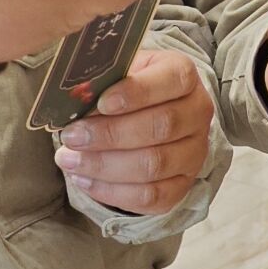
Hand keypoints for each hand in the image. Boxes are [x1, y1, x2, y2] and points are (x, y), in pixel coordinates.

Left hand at [52, 49, 213, 214]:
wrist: (146, 115)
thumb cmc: (127, 90)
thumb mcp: (118, 71)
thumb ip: (102, 81)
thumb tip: (76, 99)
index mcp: (183, 75)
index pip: (171, 81)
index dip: (137, 93)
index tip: (102, 103)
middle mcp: (197, 112)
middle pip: (161, 126)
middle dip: (110, 134)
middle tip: (73, 136)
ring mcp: (194, 152)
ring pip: (155, 165)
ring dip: (105, 166)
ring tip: (70, 160)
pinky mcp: (183, 184)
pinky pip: (152, 197)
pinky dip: (113, 191)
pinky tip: (84, 180)